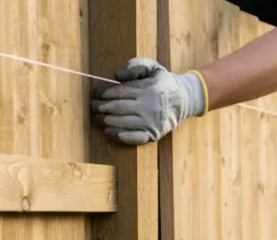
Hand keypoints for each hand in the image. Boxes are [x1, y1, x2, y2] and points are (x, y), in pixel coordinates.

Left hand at [91, 58, 206, 145]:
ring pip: (123, 123)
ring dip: (106, 121)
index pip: (120, 92)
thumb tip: (116, 75)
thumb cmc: (163, 82)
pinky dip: (119, 136)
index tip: (95, 93)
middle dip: (101, 107)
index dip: (104, 93)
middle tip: (92, 106)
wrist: (184, 100)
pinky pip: (133, 138)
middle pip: (118, 108)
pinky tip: (108, 131)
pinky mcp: (153, 134)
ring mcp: (151, 122)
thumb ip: (135, 65)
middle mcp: (149, 107)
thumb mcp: (153, 67)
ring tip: (97, 117)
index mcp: (148, 89)